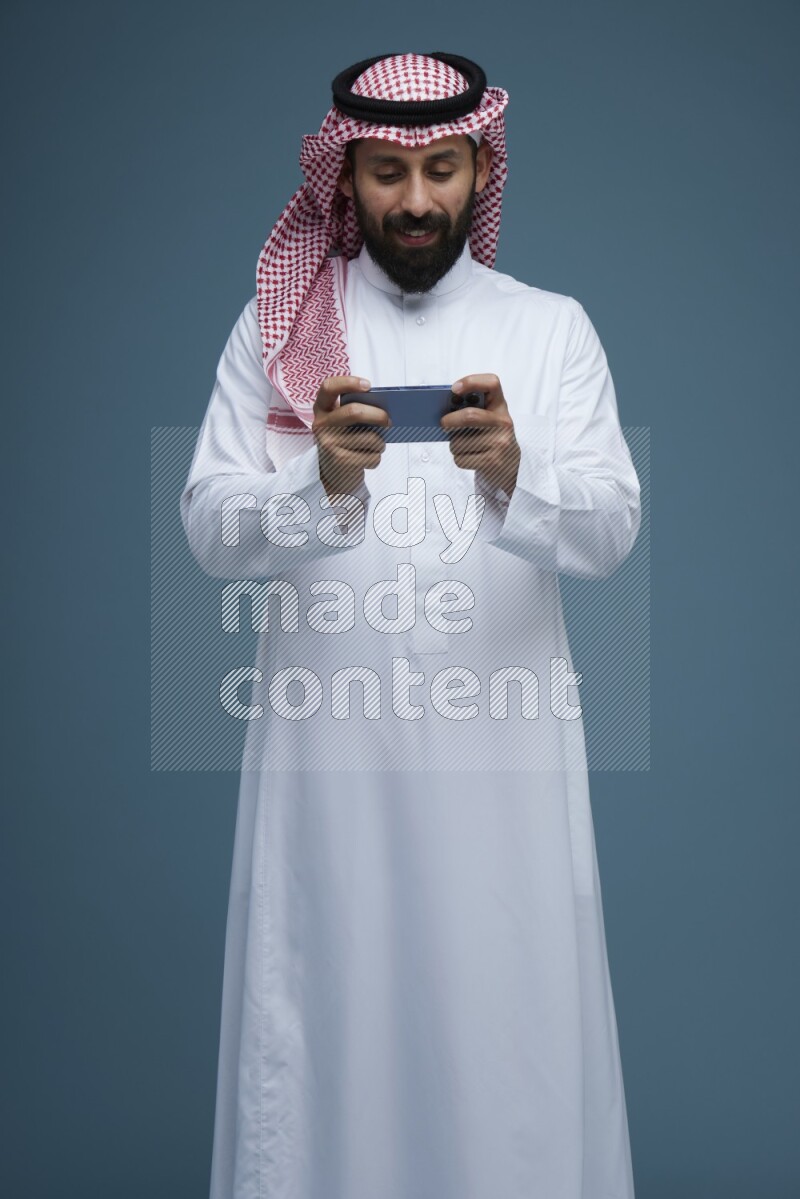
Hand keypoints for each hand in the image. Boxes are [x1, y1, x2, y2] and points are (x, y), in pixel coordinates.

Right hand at [312, 376, 389, 496]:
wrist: (333, 475)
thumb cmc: (345, 442)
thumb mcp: (344, 424)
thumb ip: (357, 412)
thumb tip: (386, 410)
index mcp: (322, 409)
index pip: (328, 387)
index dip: (348, 383)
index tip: (368, 386)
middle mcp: (321, 425)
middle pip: (354, 412)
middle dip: (378, 415)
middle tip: (389, 420)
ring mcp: (328, 444)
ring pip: (370, 438)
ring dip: (380, 443)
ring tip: (375, 446)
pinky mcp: (340, 461)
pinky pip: (372, 456)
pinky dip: (376, 458)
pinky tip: (367, 460)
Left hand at [441, 374, 520, 496]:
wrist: (510, 465)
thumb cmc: (490, 436)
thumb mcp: (487, 418)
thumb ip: (470, 409)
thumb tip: (442, 412)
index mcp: (500, 406)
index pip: (492, 383)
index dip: (471, 382)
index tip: (454, 389)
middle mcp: (503, 422)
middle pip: (469, 416)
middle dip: (449, 421)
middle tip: (444, 424)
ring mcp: (500, 443)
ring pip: (459, 442)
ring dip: (454, 445)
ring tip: (465, 446)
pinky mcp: (493, 462)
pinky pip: (461, 459)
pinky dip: (459, 459)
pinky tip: (471, 457)